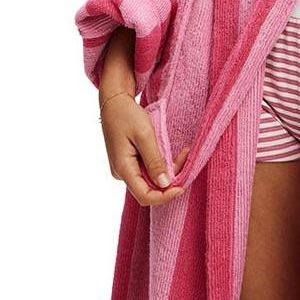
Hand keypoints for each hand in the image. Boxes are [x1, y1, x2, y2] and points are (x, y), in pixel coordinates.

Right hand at [100, 92, 190, 206]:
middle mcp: (122, 173)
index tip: (182, 186)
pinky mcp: (129, 162)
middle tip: (185, 159)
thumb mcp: (144, 135)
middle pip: (150, 189)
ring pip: (150, 180)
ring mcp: (125, 168)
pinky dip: (162, 165)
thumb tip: (165, 184)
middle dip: (170, 180)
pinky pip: (148, 170)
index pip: (145, 196)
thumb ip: (154, 161)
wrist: (114, 102)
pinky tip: (172, 154)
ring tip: (182, 153)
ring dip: (168, 171)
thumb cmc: (127, 115)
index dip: (165, 196)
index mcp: (123, 168)